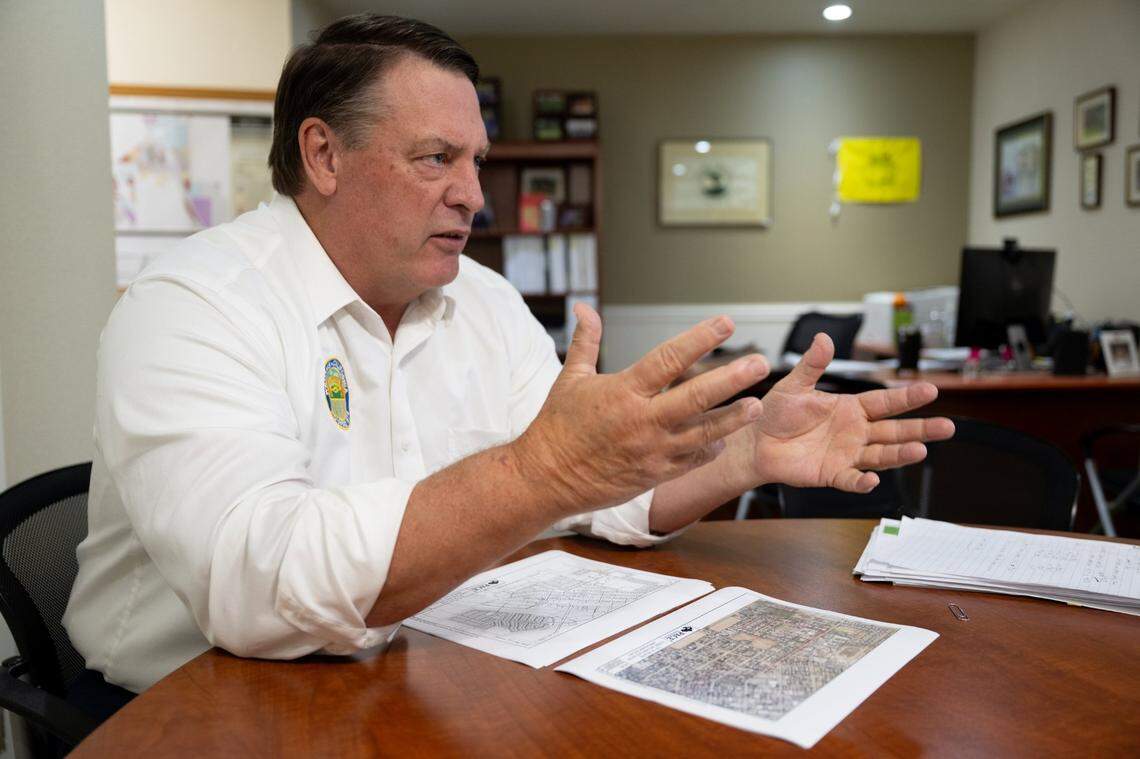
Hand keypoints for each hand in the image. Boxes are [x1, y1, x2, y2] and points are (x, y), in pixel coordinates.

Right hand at [512, 304, 769, 513]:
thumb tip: (584, 307)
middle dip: (731, 378)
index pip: (669, 358)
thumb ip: (586, 341)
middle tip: (760, 363)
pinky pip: (692, 461)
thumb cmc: (557, 426)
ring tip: (757, 405)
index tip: (726, 323)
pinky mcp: (655, 475)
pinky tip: (725, 437)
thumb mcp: (571, 379)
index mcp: (623, 391)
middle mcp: (642, 420)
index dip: (700, 338)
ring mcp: (652, 450)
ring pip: (703, 434)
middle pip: (696, 397)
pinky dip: (711, 448)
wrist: (546, 479)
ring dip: (732, 418)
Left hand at [743, 333, 954, 492]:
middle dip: (920, 429)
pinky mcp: (832, 474)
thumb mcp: (794, 385)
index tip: (931, 390)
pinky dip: (861, 481)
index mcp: (850, 408)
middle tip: (947, 427)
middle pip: (894, 431)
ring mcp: (846, 454)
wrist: (756, 442)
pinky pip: (850, 479)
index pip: (885, 402)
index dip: (907, 397)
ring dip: (900, 454)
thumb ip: (812, 365)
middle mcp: (855, 432)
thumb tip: (824, 339)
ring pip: (880, 455)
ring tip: (920, 450)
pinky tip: (872, 479)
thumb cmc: (775, 413)